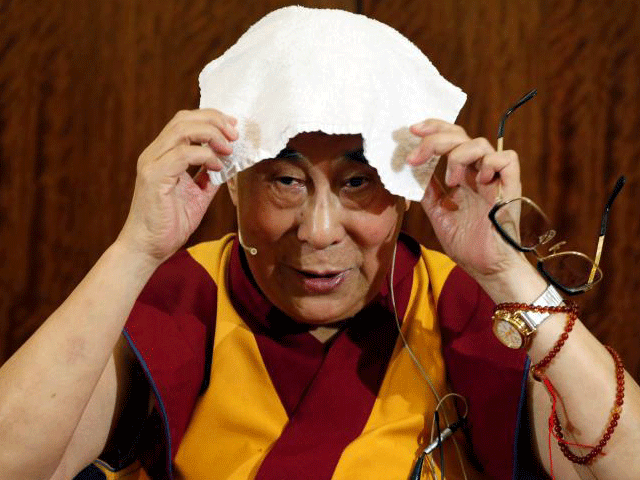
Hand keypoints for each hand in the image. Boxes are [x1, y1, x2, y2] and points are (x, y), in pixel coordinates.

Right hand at [117, 109, 237, 262]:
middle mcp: (154, 154)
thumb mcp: (197, 196)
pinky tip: (217, 166)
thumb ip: (209, 177)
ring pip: (182, 130)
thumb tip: (228, 164)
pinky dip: (205, 156)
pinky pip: (182, 154)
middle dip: (214, 120)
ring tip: (228, 148)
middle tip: (234, 134)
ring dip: (211, 134)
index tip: (232, 128)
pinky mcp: (154, 177)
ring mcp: (152, 163)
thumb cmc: (168, 225)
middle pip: (184, 119)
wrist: (148, 248)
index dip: (211, 119)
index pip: (185, 122)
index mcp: (162, 155)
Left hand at [408, 119, 543, 300]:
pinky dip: (489, 163)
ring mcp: (494, 180)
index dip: (433, 129)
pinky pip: (507, 159)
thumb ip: (427, 191)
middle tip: (414, 155)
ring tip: (450, 182)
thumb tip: (409, 172)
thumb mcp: (438, 212)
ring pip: (481, 143)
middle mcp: (478, 173)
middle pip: (461, 135)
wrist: (486, 268)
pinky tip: (477, 181)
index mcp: (463, 176)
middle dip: (435, 138)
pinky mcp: (510, 189)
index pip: (450, 139)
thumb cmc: (467, 244)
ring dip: (457, 157)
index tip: (411, 132)